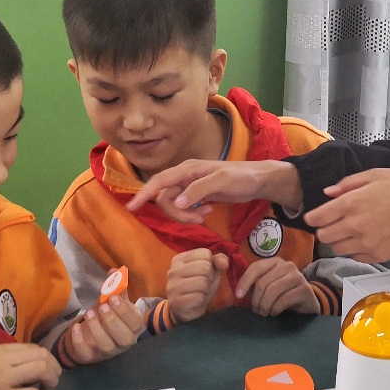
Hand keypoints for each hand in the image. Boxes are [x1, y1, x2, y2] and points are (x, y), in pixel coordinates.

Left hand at [63, 293, 144, 364]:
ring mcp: (108, 352)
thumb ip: (116, 287)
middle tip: (102, 306)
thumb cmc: (109, 315)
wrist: (92, 333)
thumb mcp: (114, 301)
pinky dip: (80, 341)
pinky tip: (76, 327)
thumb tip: (114, 271)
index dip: (125, 311)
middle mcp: (124, 342)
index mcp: (133, 327)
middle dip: (113, 321)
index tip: (114, 298)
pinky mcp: (91, 357)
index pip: (136, 323)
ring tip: (89, 313)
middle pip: (124, 338)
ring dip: (97, 328)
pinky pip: (87, 353)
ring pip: (106, 346)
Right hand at [127, 160, 302, 222]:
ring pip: (174, 205)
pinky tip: (208, 211)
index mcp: (187, 170)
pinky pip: (185, 207)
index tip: (131, 208)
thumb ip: (198, 191)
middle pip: (165, 198)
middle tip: (198, 220)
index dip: (144, 194)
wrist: (258, 180)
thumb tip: (176, 202)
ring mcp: (190, 186)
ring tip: (206, 215)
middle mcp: (185, 176)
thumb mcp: (222, 182)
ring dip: (186, 215)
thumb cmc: (242, 177)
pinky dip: (193, 213)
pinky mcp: (197, 195)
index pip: (159, 182)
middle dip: (177, 213)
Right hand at [166, 249, 228, 323]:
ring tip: (199, 292)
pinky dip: (202, 299)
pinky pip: (199, 297)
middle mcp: (173, 270)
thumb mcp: (210, 271)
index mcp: (179, 259)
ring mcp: (173, 286)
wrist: (186, 310)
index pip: (205, 253)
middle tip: (202, 284)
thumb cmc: (198, 286)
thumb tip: (224, 263)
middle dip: (209, 277)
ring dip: (206, 289)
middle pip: (205, 267)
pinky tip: (195, 301)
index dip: (210, 264)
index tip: (203, 273)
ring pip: (203, 281)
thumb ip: (218, 261)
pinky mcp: (176, 301)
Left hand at [236, 257, 319, 315]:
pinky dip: (275, 309)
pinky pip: (284, 300)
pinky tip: (274, 313)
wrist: (307, 302)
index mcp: (275, 262)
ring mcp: (297, 276)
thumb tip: (238, 291)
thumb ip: (255, 284)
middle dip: (256, 300)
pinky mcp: (305, 289)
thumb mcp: (268, 286)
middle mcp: (287, 265)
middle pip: (263, 282)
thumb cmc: (283, 293)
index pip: (256, 267)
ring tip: (264, 313)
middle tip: (256, 310)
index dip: (245, 282)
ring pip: (273, 291)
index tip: (238, 296)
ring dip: (264, 306)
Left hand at [305, 168, 389, 263]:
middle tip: (333, 224)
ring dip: (340, 241)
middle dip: (324, 230)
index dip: (312, 218)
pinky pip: (356, 257)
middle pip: (324, 237)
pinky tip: (366, 239)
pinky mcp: (378, 256)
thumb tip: (328, 193)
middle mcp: (355, 226)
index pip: (318, 218)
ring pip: (338, 249)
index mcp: (352, 203)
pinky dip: (356, 250)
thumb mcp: (377, 174)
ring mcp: (366, 244)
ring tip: (352, 231)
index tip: (314, 217)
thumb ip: (348, 183)